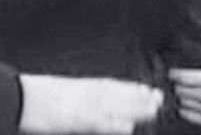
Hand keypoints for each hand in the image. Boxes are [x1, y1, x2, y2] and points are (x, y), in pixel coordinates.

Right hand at [19, 75, 163, 133]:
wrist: (28, 97)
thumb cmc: (46, 95)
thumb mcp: (72, 89)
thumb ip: (88, 92)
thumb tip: (101, 93)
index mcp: (90, 85)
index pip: (118, 86)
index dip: (135, 89)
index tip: (150, 89)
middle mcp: (93, 94)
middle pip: (122, 96)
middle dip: (142, 98)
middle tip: (160, 98)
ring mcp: (88, 107)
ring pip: (118, 107)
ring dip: (137, 109)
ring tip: (153, 110)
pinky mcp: (80, 120)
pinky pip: (101, 124)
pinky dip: (115, 125)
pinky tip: (129, 127)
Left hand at [169, 33, 200, 129]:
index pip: (184, 77)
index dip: (174, 74)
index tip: (172, 71)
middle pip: (180, 90)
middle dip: (177, 84)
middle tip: (177, 80)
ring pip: (183, 103)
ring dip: (180, 97)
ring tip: (181, 91)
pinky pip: (189, 116)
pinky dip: (184, 110)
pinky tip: (186, 105)